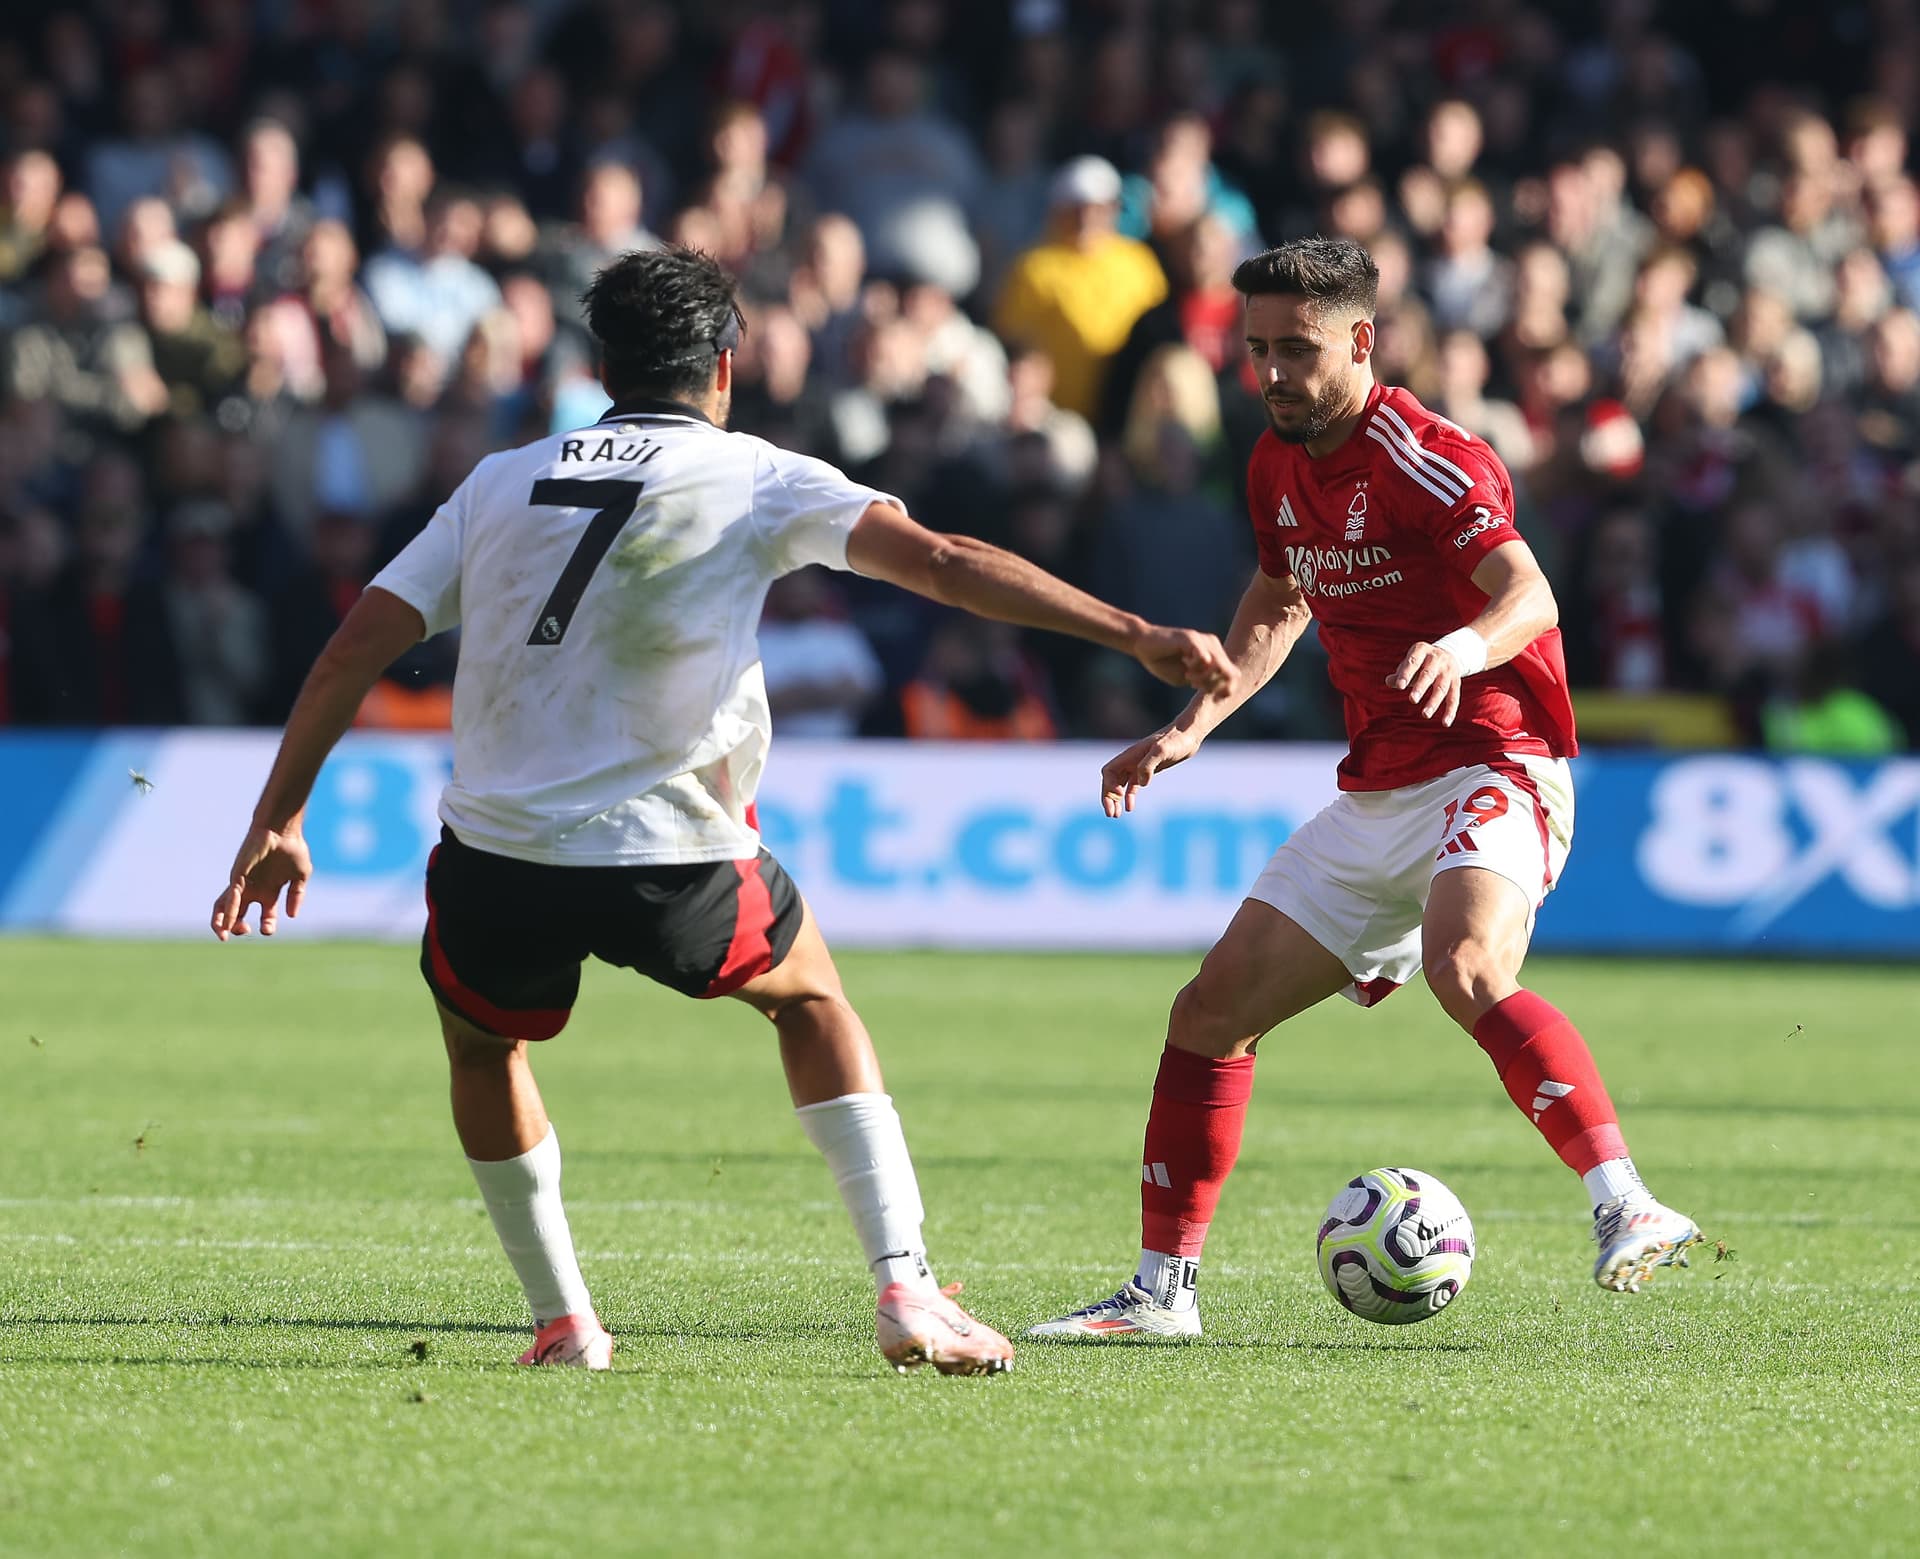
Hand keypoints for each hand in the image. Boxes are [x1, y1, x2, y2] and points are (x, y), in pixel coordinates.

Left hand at [211, 824, 311, 939]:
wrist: (282, 830)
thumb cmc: (292, 848)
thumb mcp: (300, 876)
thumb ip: (296, 895)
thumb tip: (292, 916)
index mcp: (269, 891)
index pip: (265, 914)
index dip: (266, 925)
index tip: (267, 930)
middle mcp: (254, 889)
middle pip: (239, 913)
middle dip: (239, 928)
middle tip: (246, 931)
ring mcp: (243, 882)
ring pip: (226, 906)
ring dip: (223, 922)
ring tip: (223, 935)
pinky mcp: (237, 875)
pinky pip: (230, 896)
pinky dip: (229, 909)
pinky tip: (229, 920)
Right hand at [1100, 723, 1201, 816]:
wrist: (1188, 736)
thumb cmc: (1175, 740)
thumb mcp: (1162, 750)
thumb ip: (1149, 765)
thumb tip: (1142, 783)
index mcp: (1130, 755)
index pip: (1109, 771)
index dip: (1109, 785)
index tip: (1120, 795)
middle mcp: (1131, 761)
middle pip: (1111, 781)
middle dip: (1108, 797)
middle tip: (1111, 814)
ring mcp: (1139, 766)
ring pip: (1120, 785)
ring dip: (1115, 800)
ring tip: (1116, 815)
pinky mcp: (1148, 771)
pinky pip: (1132, 786)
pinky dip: (1129, 797)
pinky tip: (1129, 808)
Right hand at [1131, 625, 1236, 696]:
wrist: (1142, 644)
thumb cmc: (1163, 662)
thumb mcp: (1186, 678)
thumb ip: (1204, 683)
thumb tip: (1220, 689)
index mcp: (1214, 654)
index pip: (1233, 674)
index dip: (1228, 690)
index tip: (1213, 697)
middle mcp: (1213, 644)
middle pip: (1230, 673)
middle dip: (1214, 685)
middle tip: (1195, 685)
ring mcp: (1204, 640)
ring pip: (1219, 667)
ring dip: (1204, 678)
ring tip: (1189, 677)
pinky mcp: (1191, 639)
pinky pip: (1205, 659)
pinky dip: (1196, 669)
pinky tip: (1186, 668)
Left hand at [1387, 641, 1462, 725]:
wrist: (1448, 653)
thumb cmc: (1420, 662)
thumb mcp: (1409, 662)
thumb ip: (1400, 673)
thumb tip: (1389, 681)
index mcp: (1422, 650)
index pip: (1413, 662)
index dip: (1406, 673)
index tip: (1399, 686)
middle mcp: (1437, 659)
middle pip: (1429, 674)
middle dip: (1421, 687)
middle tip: (1412, 700)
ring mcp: (1448, 671)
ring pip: (1442, 688)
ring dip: (1434, 702)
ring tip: (1425, 715)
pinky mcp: (1456, 682)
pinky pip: (1454, 698)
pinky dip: (1450, 711)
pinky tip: (1445, 723)